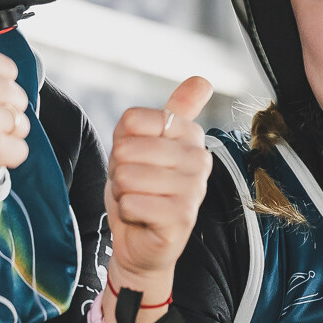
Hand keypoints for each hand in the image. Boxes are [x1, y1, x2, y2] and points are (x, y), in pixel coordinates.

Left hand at [103, 76, 214, 296]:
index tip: (136, 157)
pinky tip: (141, 217)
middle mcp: (199, 158)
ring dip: (122, 192)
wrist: (141, 241)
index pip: (133, 120)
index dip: (121, 140)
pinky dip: (126, 212)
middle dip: (119, 170)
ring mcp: (193, 189)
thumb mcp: (145, 142)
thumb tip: (203, 81)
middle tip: (134, 184)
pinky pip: (132, 203)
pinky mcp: (182, 217)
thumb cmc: (141, 189)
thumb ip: (172, 110)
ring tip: (138, 200)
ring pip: (127, 176)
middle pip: (127, 149)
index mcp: (190, 135)